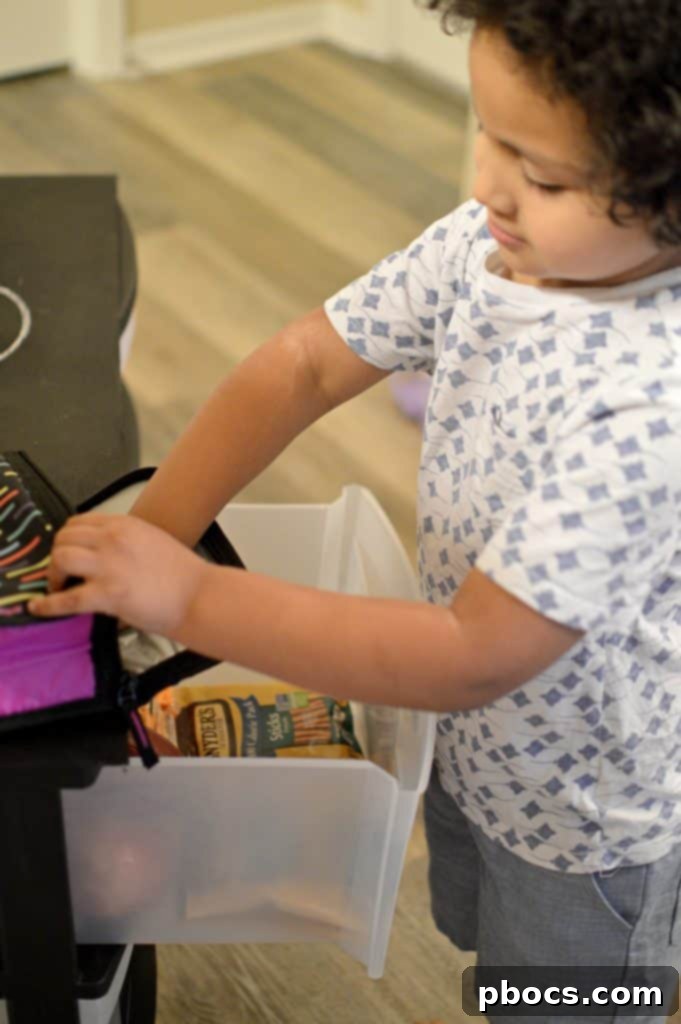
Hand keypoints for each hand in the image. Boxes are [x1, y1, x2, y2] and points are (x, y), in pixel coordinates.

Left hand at [28, 513, 209, 637]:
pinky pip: (66, 598)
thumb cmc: (184, 574)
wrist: (199, 596)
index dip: (68, 538)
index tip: (68, 551)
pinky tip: (39, 607)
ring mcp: (108, 566)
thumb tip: (106, 553)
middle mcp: (112, 539)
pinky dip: (48, 604)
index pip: (80, 522)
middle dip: (57, 555)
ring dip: (53, 573)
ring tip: (58, 587)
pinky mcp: (106, 594)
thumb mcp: (153, 540)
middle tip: (61, 573)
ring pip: (60, 559)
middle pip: (64, 537)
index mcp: (124, 525)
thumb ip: (127, 540)